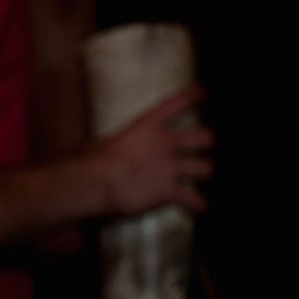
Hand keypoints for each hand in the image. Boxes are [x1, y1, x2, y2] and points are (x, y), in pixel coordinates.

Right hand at [85, 87, 214, 214]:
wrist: (97, 182)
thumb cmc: (93, 161)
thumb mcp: (103, 143)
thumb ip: (113, 144)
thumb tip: (103, 150)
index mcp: (147, 126)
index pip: (176, 104)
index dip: (192, 96)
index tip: (201, 93)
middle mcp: (165, 144)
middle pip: (204, 137)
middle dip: (206, 141)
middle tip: (204, 144)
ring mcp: (170, 168)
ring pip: (205, 168)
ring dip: (202, 171)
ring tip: (200, 174)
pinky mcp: (169, 191)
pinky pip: (192, 198)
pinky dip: (196, 203)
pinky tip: (200, 206)